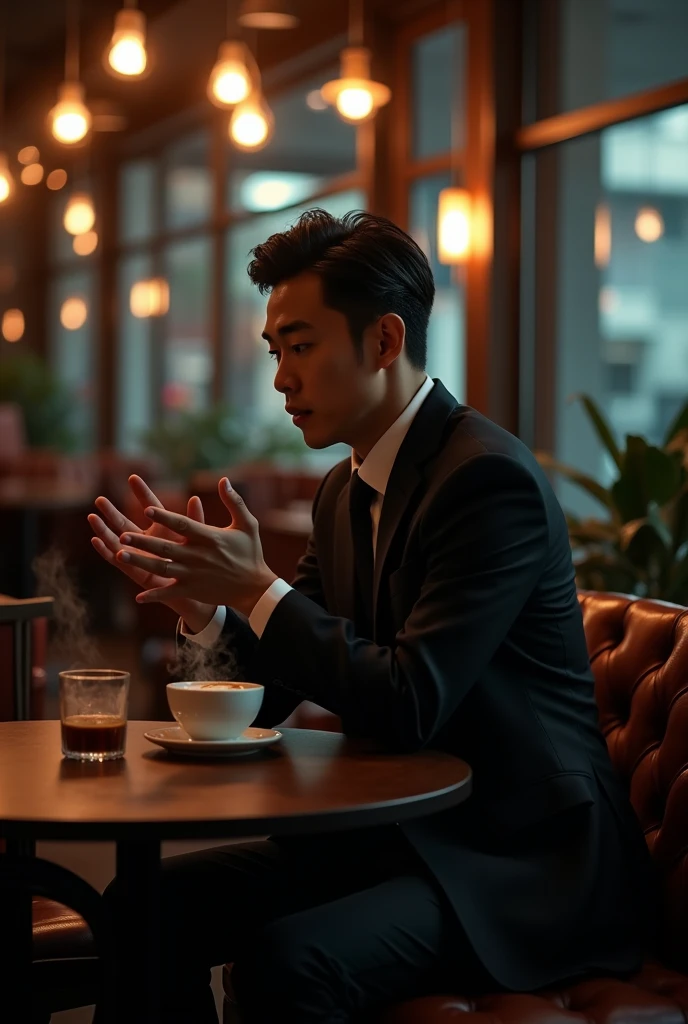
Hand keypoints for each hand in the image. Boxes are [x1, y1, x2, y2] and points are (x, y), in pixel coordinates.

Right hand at [88, 475, 216, 632]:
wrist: (197, 589)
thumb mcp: (197, 540)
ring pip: (117, 540)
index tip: (133, 477)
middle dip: (112, 511)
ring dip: (104, 529)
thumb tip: (196, 498)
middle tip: (100, 499)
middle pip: (125, 523)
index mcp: (162, 528)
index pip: (150, 506)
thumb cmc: (198, 562)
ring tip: (92, 517)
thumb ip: (195, 520)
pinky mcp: (136, 570)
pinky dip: (106, 550)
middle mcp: (147, 540)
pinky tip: (96, 540)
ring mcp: (140, 555)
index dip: (142, 492)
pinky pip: (117, 560)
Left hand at [117, 477, 277, 616]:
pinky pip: (169, 593)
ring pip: (161, 568)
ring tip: (119, 555)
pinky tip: (138, 597)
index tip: (147, 509)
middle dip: (142, 541)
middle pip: (165, 547)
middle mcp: (198, 556)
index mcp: (210, 538)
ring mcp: (193, 575)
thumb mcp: (247, 524)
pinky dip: (154, 595)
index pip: (182, 525)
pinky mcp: (192, 590)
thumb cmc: (251, 552)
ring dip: (140, 562)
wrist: (254, 587)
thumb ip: (234, 502)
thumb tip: (224, 480)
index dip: (164, 517)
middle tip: (123, 535)